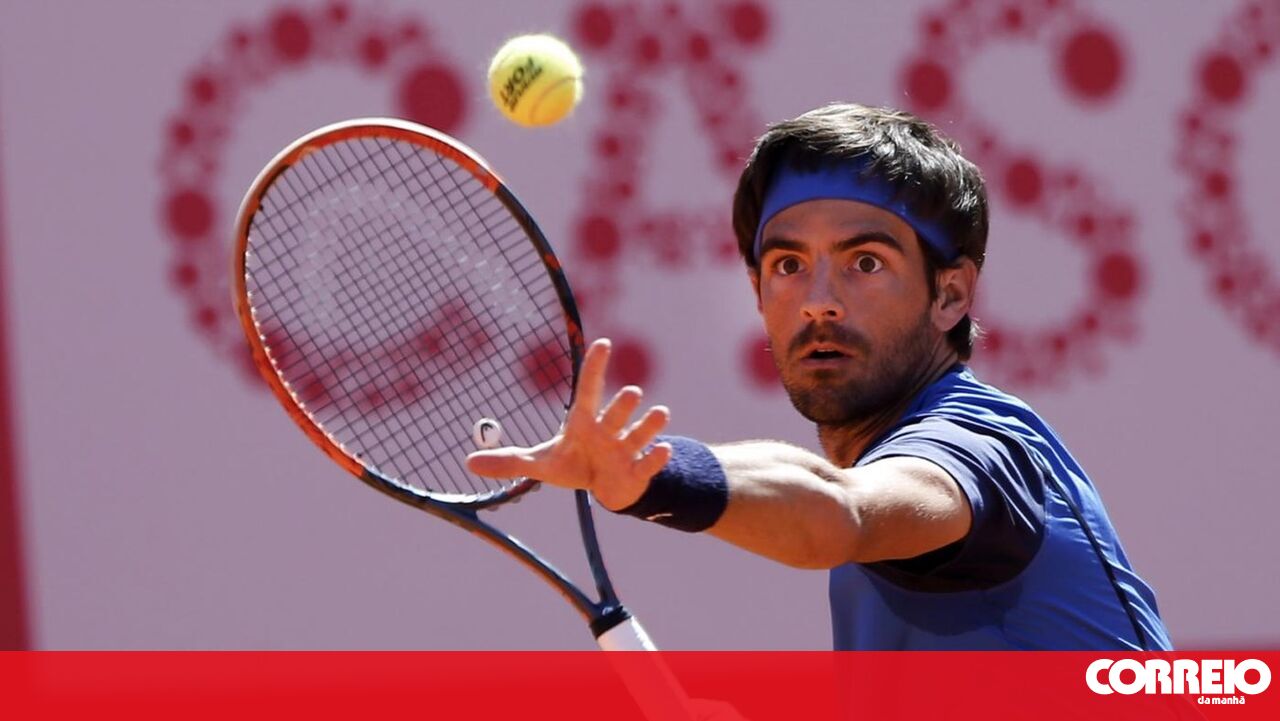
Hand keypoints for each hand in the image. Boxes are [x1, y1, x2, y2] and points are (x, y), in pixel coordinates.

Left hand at [465, 338, 672, 509]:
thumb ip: (507, 461)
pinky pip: (648, 463)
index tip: (603, 343)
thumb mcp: (538, 465)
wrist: (604, 487)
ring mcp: (625, 450)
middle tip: (631, 391)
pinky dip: (657, 457)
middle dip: (624, 403)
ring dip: (649, 424)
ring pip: (639, 433)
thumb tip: (468, 461)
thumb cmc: (573, 465)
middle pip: (616, 412)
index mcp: (584, 422)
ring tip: (660, 411)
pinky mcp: (636, 472)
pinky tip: (662, 450)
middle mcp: (608, 430)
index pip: (589, 389)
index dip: (595, 368)